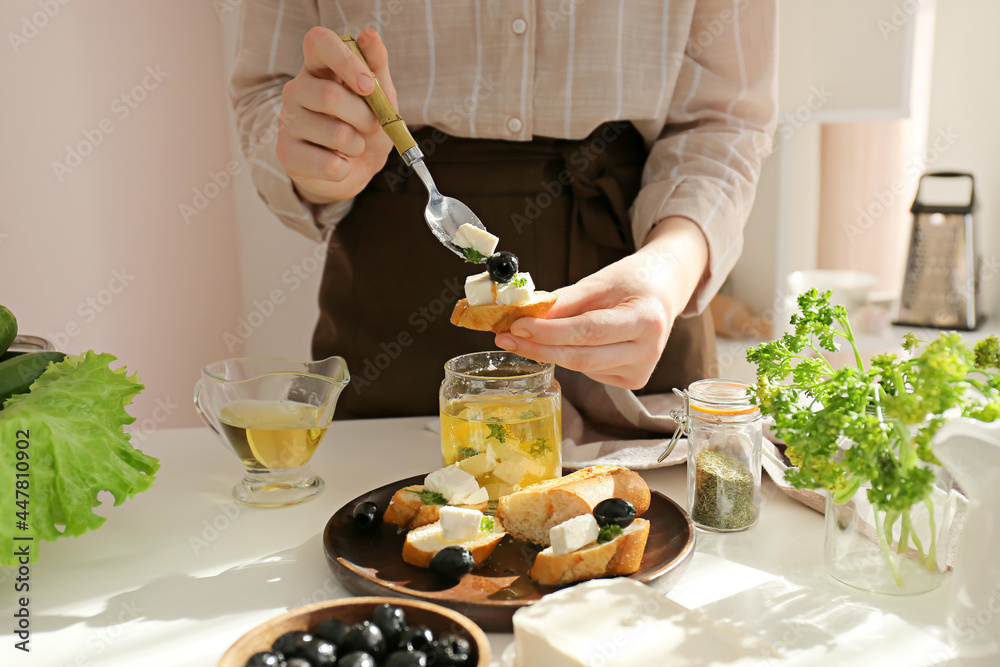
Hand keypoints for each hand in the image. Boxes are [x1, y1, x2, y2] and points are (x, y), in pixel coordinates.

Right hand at [276, 27, 395, 203]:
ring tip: (354, 146)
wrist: (356, 170)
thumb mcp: (380, 96)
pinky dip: (346, 169)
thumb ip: (377, 66)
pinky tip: (340, 164)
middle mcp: (297, 89)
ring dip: (357, 145)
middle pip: (329, 96)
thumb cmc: (365, 126)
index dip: (345, 61)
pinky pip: (329, 165)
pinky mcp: (286, 153)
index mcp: (318, 66)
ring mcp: (287, 120)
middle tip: (372, 126)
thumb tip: (369, 35)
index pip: (318, 42)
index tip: (368, 85)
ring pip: (334, 133)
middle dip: (364, 117)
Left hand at [494, 217, 708, 389]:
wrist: (664, 292)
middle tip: (506, 338)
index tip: (516, 326)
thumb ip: (565, 301)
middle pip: (582, 358)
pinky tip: (570, 343)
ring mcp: (641, 371)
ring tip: (525, 336)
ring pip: (582, 368)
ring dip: (550, 353)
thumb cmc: (633, 282)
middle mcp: (648, 351)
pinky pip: (590, 372)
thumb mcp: (600, 281)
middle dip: (539, 348)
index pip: (587, 331)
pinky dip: (571, 357)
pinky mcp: (632, 380)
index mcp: (646, 320)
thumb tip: (526, 314)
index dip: (548, 332)